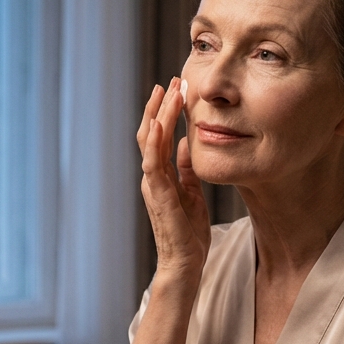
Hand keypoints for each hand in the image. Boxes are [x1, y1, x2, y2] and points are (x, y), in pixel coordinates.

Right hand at [137, 79, 210, 282]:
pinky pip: (154, 164)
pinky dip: (156, 142)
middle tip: (172, 80)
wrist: (185, 264)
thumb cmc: (188, 234)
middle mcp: (153, 177)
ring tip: (168, 91)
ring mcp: (153, 185)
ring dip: (159, 114)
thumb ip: (185, 169)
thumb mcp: (192, 193)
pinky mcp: (159, 195)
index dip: (166, 111)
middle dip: (160, 105)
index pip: (159, 136)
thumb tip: (185, 143)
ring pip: (151, 142)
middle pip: (151, 133)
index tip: (176, 88)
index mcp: (161, 176)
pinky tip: (161, 123)